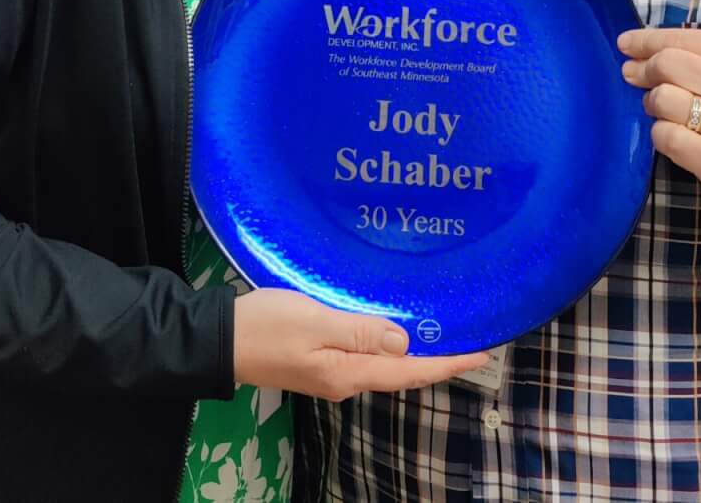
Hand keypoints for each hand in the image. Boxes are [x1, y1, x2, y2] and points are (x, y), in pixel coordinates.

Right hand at [231, 288, 487, 399]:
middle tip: (472, 343)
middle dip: (438, 361)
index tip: (482, 354)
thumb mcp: (314, 320)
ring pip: (386, 367)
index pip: (410, 370)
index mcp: (348, 372)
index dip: (447, 363)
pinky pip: (367, 359)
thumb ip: (359, 331)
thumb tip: (403, 341)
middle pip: (402, 373)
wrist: (219, 341)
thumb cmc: (266, 326)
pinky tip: (396, 333)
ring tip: (445, 336)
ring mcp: (333, 375)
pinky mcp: (321, 364)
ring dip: (416, 355)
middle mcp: (346, 381)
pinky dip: (390, 349)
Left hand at [618, 27, 700, 188]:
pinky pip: (668, 138)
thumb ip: (694, 52)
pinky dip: (660, 132)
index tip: (625, 43)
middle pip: (669, 65)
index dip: (647, 40)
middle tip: (634, 75)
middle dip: (645, 69)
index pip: (684, 39)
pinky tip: (669, 130)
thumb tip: (635, 48)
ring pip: (664, 100)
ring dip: (652, 102)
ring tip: (660, 106)